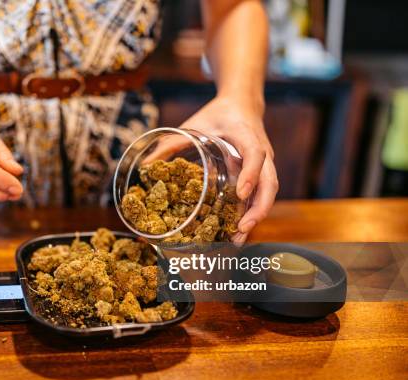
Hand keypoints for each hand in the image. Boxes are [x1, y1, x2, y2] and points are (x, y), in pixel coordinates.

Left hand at [180, 96, 277, 242]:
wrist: (242, 105)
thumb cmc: (218, 115)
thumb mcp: (194, 124)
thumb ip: (172, 142)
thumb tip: (145, 165)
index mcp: (246, 135)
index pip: (255, 154)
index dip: (250, 173)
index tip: (241, 193)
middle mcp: (261, 152)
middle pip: (269, 182)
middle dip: (258, 208)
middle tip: (241, 228)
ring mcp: (264, 165)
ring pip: (268, 193)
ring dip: (256, 216)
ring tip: (238, 238)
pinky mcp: (260, 174)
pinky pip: (261, 195)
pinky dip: (251, 213)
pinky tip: (237, 231)